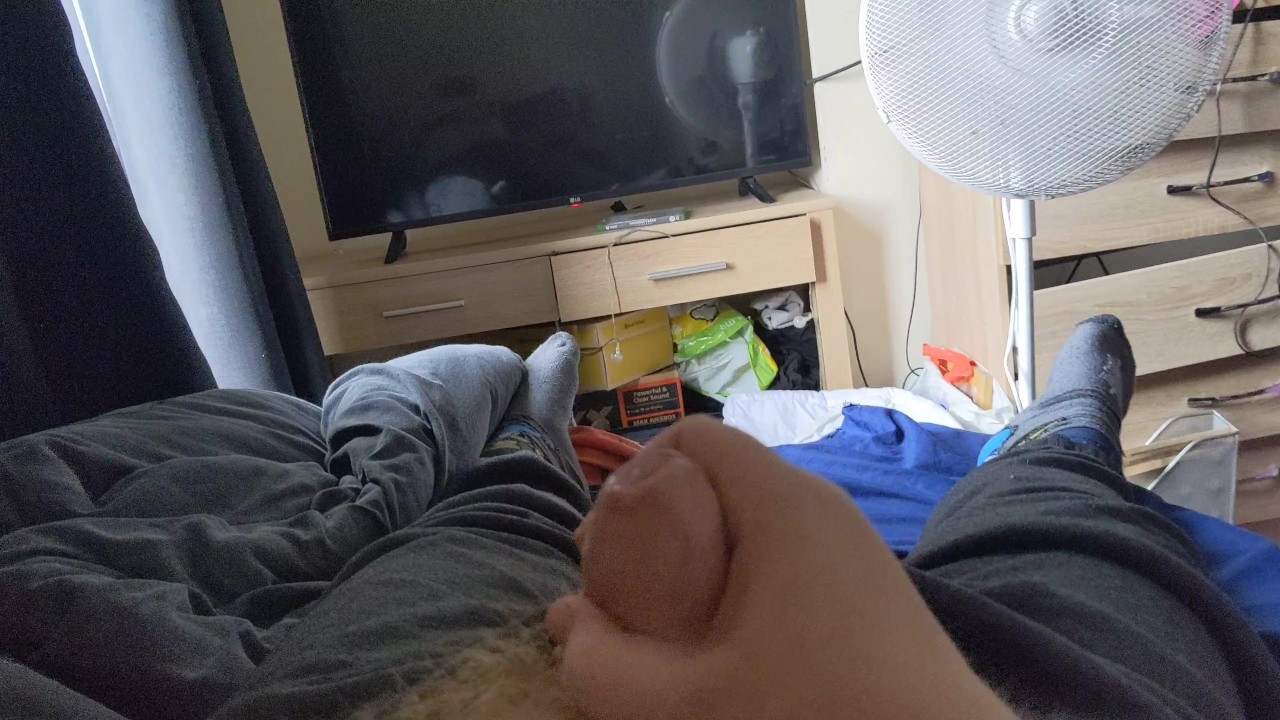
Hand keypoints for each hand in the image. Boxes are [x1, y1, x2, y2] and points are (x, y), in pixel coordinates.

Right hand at [546, 417, 1015, 719]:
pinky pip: (791, 555)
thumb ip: (605, 666)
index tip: (606, 550)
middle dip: (660, 528)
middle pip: (719, 479)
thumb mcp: (689, 706)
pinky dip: (747, 584)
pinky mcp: (874, 586)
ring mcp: (856, 546)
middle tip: (629, 599)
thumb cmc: (813, 718)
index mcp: (782, 505)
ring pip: (755, 522)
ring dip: (701, 562)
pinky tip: (738, 649)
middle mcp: (824, 507)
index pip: (694, 437)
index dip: (633, 478)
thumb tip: (562, 621)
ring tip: (676, 630)